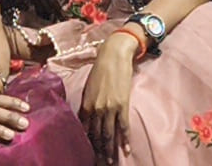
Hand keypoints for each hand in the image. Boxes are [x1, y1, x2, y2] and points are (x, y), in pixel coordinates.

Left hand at [80, 34, 137, 164]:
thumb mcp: (89, 88)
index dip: (88, 144)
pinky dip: (125, 139)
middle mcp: (96, 109)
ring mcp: (109, 108)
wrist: (113, 56)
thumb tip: (88, 118)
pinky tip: (126, 149)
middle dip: (99, 151)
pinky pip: (123, 126)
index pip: (86, 130)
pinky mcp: (122, 104)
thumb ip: (88, 104)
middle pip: (97, 136)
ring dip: (110, 150)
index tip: (90, 154)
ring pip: (109, 134)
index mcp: (86, 105)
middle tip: (101, 163)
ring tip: (110, 161)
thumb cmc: (100, 70)